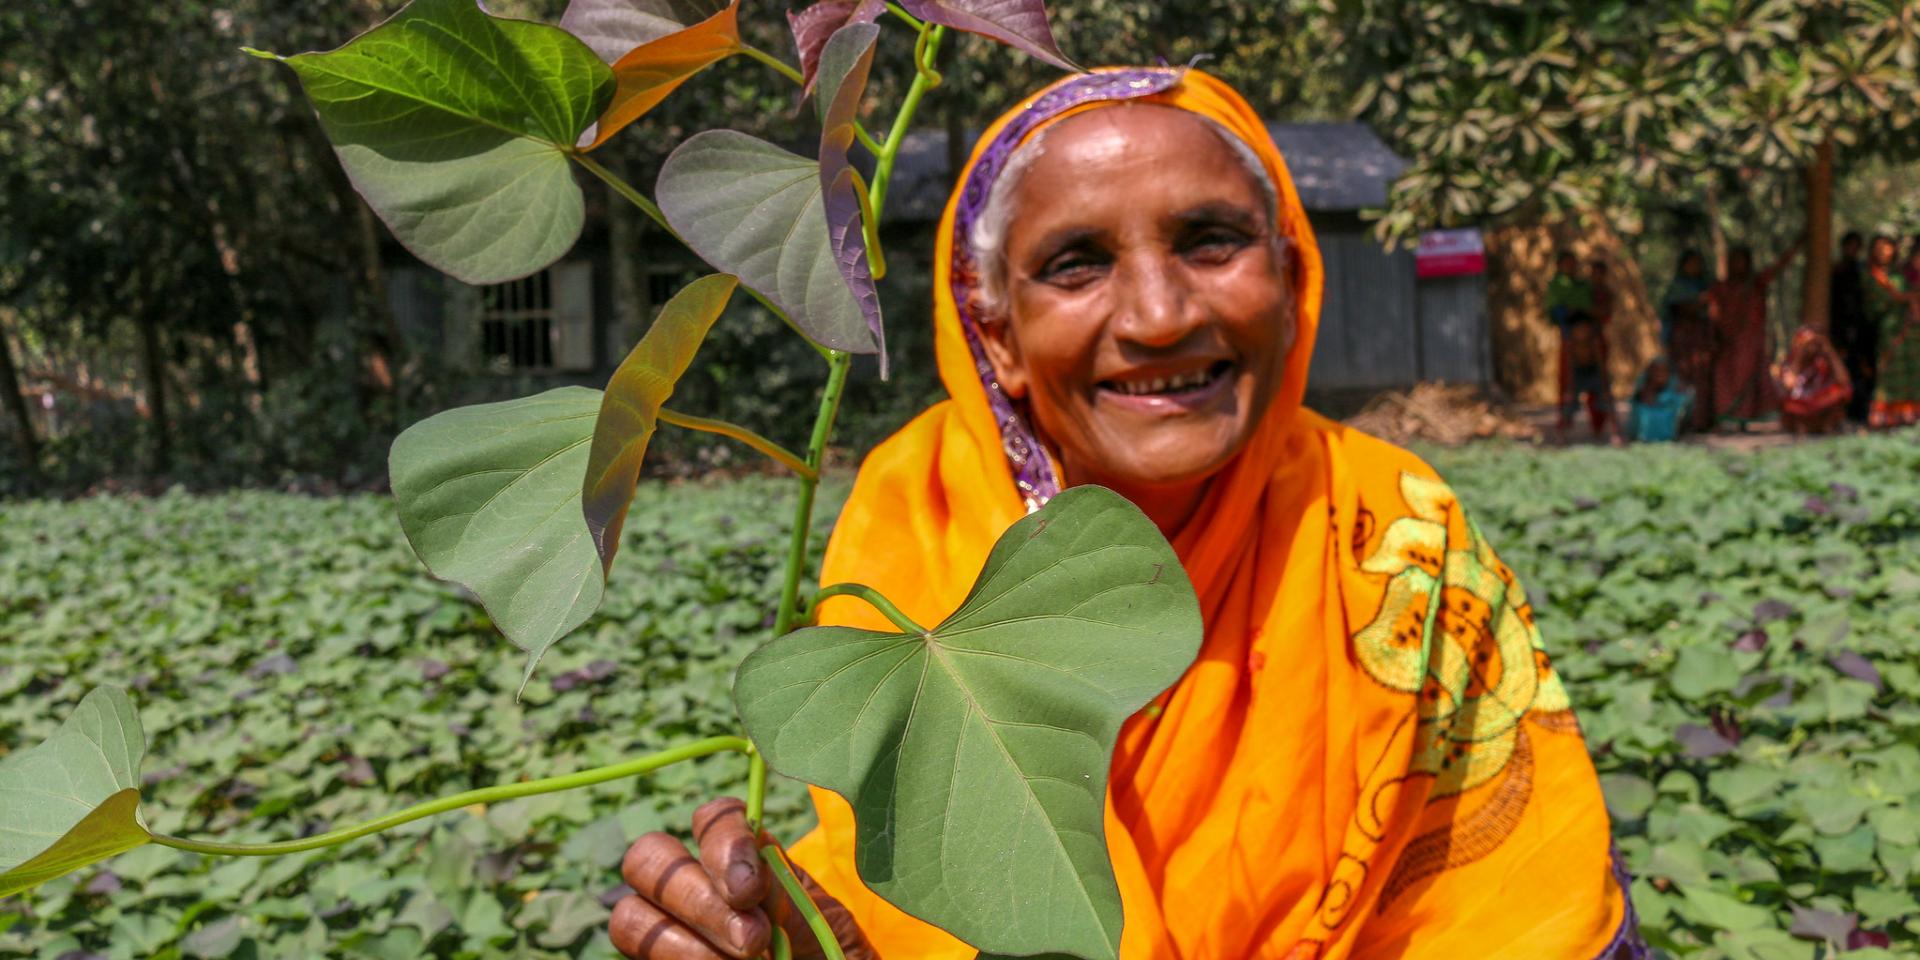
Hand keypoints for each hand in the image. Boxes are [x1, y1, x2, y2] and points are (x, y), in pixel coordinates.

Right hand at [608, 797, 874, 959]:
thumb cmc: (828, 954)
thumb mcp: (815, 917)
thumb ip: (778, 889)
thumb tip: (742, 883)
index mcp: (740, 856)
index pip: (712, 819)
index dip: (723, 844)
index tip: (750, 889)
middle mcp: (693, 883)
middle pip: (648, 858)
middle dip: (698, 901)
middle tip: (752, 939)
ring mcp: (666, 927)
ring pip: (630, 916)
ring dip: (685, 944)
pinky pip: (640, 958)